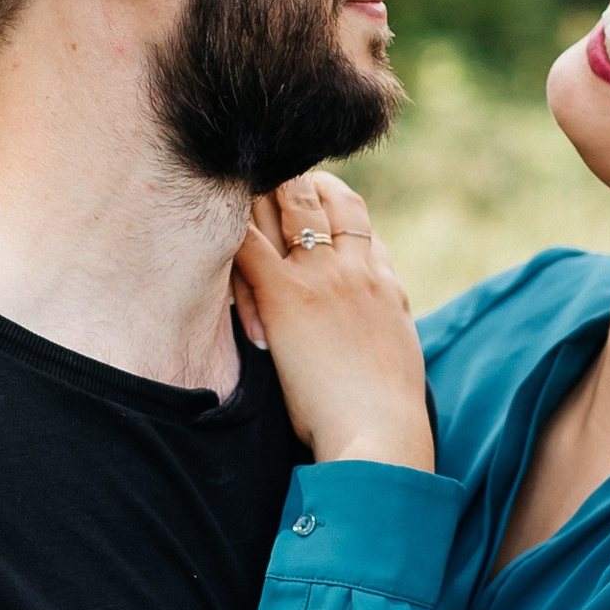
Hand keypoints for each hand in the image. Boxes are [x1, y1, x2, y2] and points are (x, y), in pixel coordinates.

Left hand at [232, 173, 431, 469]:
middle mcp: (355, 268)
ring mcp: (321, 278)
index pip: (356, 218)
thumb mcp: (399, 351)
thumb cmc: (386, 413)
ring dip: (260, 191)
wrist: (382, 433)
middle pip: (325, 196)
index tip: (304, 200)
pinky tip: (210, 217)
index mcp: (383, 282)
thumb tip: (380, 310)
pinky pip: (249, 246)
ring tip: (232, 182)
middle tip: (260, 176)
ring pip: (288, 203)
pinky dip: (230, 229)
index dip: (328, 199)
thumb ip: (386, 319)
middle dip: (292, 181)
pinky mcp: (285, 298)